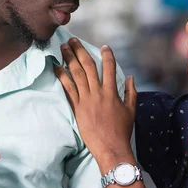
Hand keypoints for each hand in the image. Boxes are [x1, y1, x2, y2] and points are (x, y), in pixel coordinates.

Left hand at [54, 38, 136, 169]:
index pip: (110, 68)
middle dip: (80, 51)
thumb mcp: (131, 110)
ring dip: (69, 59)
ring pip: (76, 74)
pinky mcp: (77, 108)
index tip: (104, 47)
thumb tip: (131, 77)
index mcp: (112, 92)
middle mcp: (98, 93)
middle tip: (73, 40)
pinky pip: (68, 89)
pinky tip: (56, 67)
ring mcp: (86, 100)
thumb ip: (131, 92)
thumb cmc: (122, 131)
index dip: (107, 56)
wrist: (111, 147)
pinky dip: (62, 77)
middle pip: (88, 66)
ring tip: (63, 48)